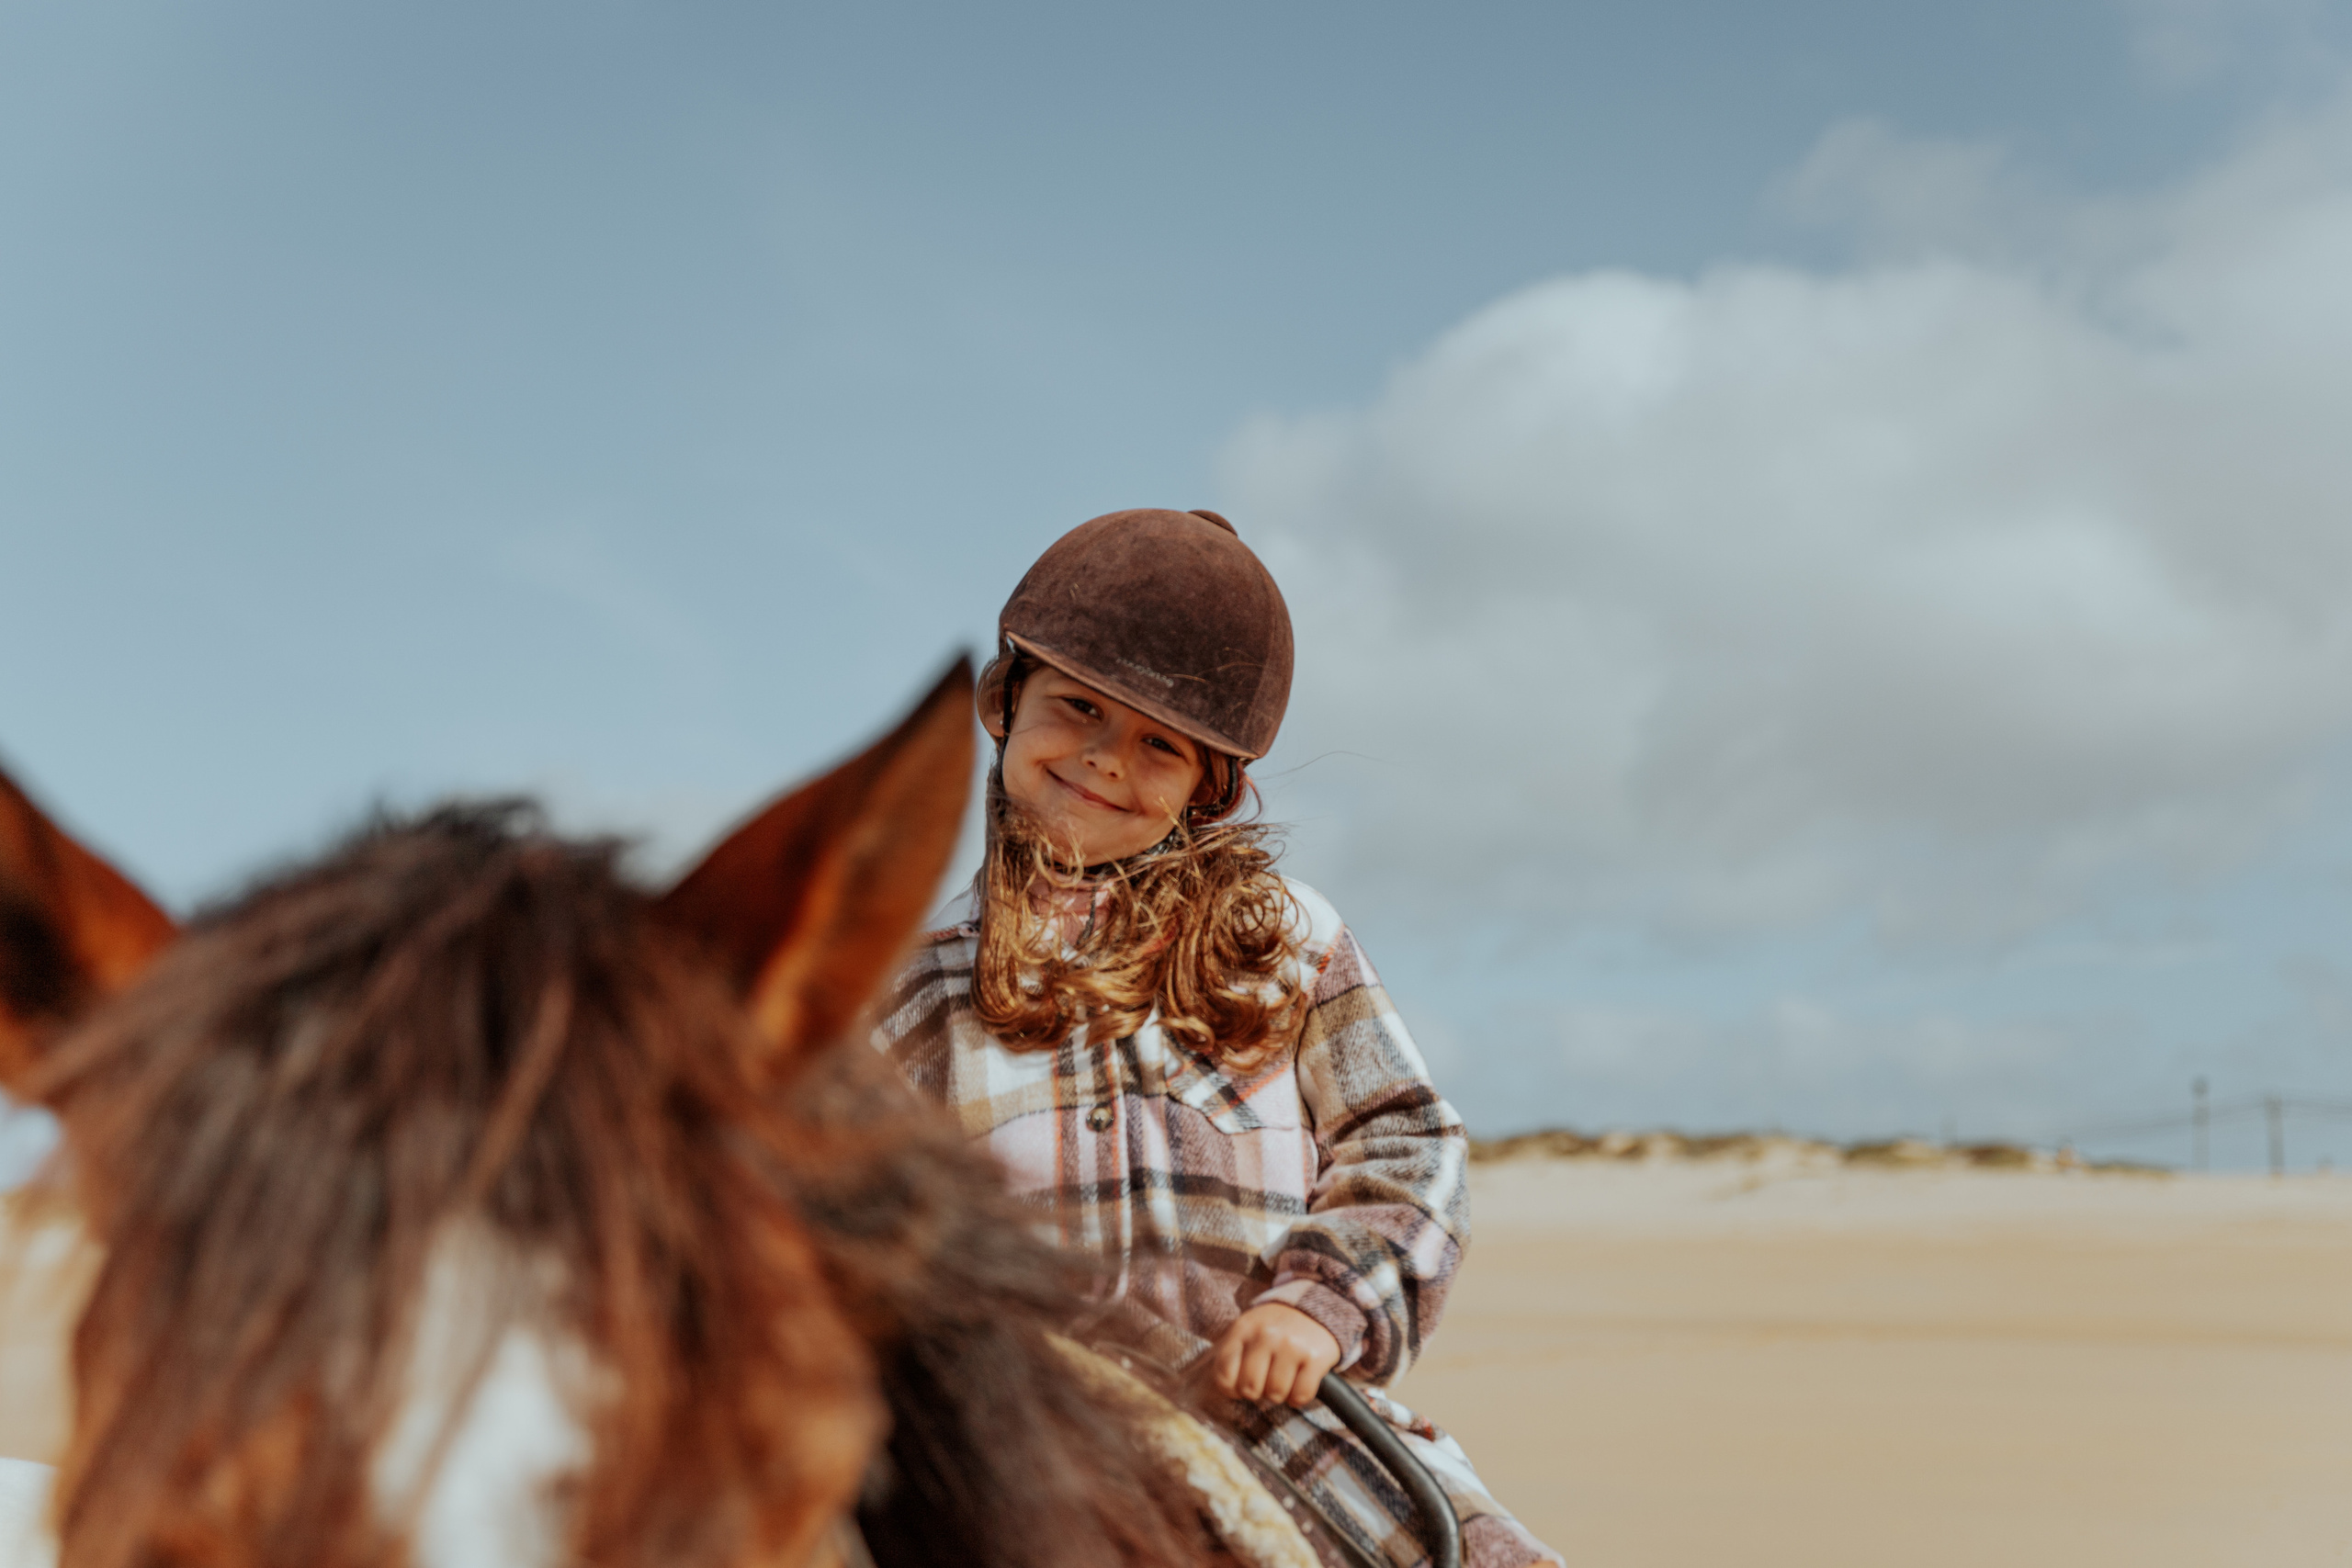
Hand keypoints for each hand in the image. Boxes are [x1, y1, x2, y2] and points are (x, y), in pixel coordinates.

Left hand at [1210, 1302, 1342, 1406]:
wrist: (1313, 1307)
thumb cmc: (1274, 1328)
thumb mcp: (1247, 1330)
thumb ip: (1230, 1355)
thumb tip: (1222, 1388)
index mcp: (1242, 1329)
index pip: (1224, 1376)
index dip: (1232, 1389)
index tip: (1242, 1384)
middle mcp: (1265, 1335)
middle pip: (1250, 1388)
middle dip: (1257, 1391)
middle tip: (1265, 1380)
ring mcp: (1291, 1346)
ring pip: (1275, 1394)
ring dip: (1280, 1394)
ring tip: (1283, 1378)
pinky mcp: (1315, 1357)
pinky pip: (1301, 1395)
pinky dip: (1299, 1396)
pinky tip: (1299, 1382)